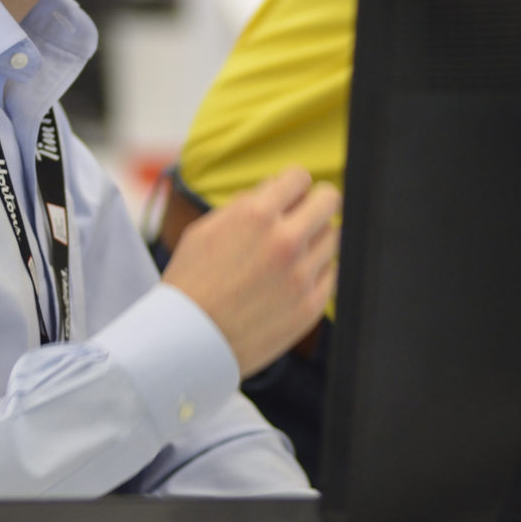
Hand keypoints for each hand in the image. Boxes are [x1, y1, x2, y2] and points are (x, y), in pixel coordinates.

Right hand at [161, 166, 338, 377]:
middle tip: (305, 216)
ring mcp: (301, 275)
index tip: (288, 197)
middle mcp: (285, 240)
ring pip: (334, 238)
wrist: (186, 344)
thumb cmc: (190, 284)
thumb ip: (243, 204)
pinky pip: (333, 274)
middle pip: (330, 201)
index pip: (299, 177)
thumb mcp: (204, 231)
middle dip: (317, 204)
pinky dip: (318, 272)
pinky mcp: (311, 306)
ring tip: (292, 255)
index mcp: (256, 215)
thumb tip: (274, 187)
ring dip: (316, 240)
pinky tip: (293, 280)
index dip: (292, 185)